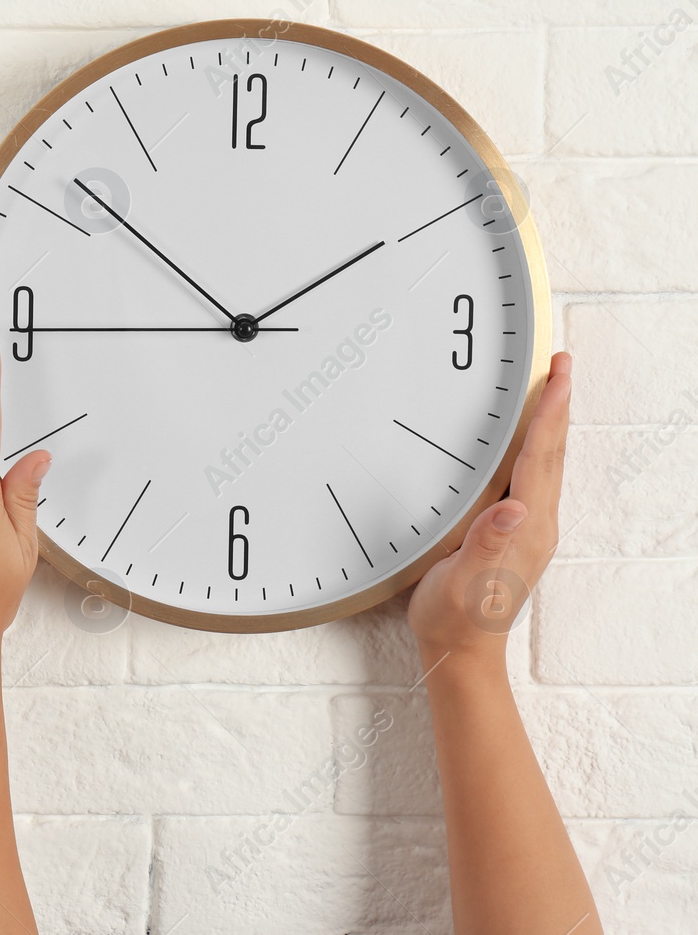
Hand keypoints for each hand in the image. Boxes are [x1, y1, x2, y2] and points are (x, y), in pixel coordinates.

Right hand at [408, 351, 572, 666]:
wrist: (460, 650)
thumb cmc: (455, 617)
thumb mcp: (464, 580)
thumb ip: (489, 542)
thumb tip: (516, 507)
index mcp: (525, 528)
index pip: (541, 458)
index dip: (550, 414)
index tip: (558, 376)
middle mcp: (535, 524)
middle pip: (552, 453)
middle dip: (559, 407)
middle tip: (561, 367)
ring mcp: (529, 529)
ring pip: (547, 464)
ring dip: (552, 425)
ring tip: (552, 393)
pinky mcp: (516, 534)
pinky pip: (533, 479)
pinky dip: (537, 448)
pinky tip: (528, 444)